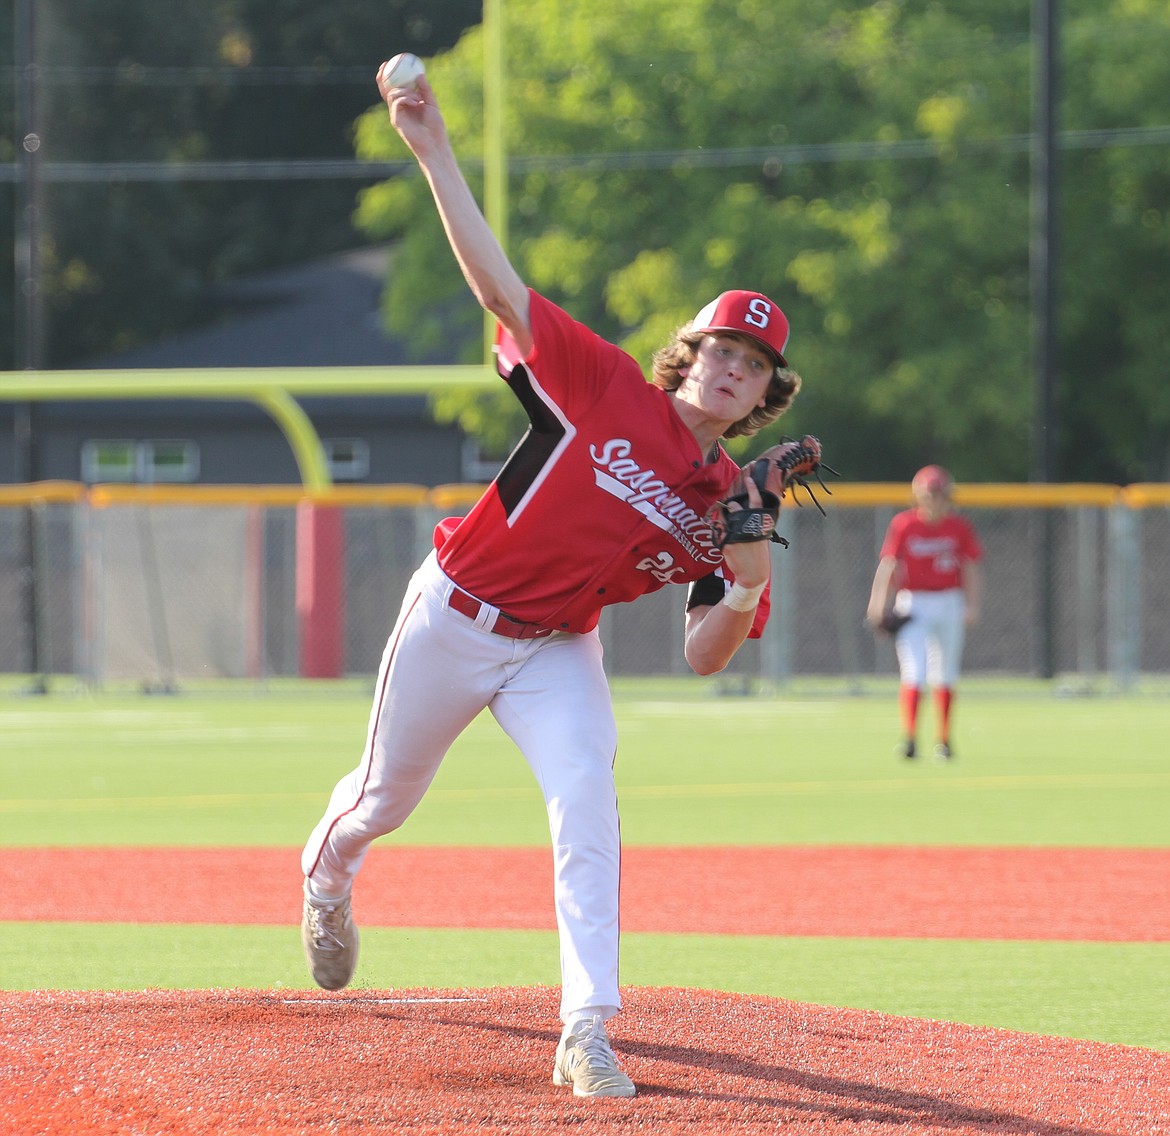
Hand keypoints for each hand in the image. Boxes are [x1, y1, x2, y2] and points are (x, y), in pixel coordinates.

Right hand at [376, 67, 445, 162]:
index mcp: (408, 104)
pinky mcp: (396, 119)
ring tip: (418, 99)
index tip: (393, 62)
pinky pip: (396, 102)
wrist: (434, 143)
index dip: (392, 76)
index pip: (397, 87)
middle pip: (387, 90)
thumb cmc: (436, 127)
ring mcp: (397, 114)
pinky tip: (416, 102)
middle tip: (385, 65)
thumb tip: (420, 74)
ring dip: (405, 91)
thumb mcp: (432, 104)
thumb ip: (425, 89)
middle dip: (383, 77)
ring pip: (393, 94)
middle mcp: (400, 108)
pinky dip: (405, 98)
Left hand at [718, 471, 771, 587]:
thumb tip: (741, 512)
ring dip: (724, 520)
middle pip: (735, 507)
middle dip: (731, 506)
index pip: (756, 502)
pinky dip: (721, 535)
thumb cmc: (758, 554)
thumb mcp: (760, 536)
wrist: (753, 573)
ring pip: (724, 519)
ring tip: (730, 529)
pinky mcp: (726, 543)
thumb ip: (752, 523)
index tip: (749, 478)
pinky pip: (719, 532)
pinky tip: (727, 542)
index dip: (752, 489)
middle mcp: (748, 526)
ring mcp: (736, 534)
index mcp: (759, 523)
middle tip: (731, 510)